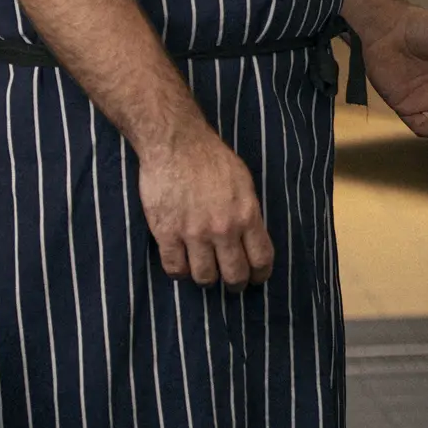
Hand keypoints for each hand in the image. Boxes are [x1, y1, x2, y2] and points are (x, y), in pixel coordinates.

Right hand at [136, 128, 273, 285]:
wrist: (176, 143)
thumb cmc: (211, 158)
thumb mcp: (244, 182)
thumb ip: (248, 212)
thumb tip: (251, 237)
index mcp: (247, 215)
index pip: (261, 259)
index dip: (260, 275)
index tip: (256, 278)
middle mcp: (223, 229)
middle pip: (234, 275)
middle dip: (235, 283)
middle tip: (231, 282)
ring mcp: (194, 233)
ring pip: (204, 277)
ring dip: (206, 278)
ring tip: (204, 271)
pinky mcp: (166, 234)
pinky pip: (175, 269)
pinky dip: (180, 271)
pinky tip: (182, 262)